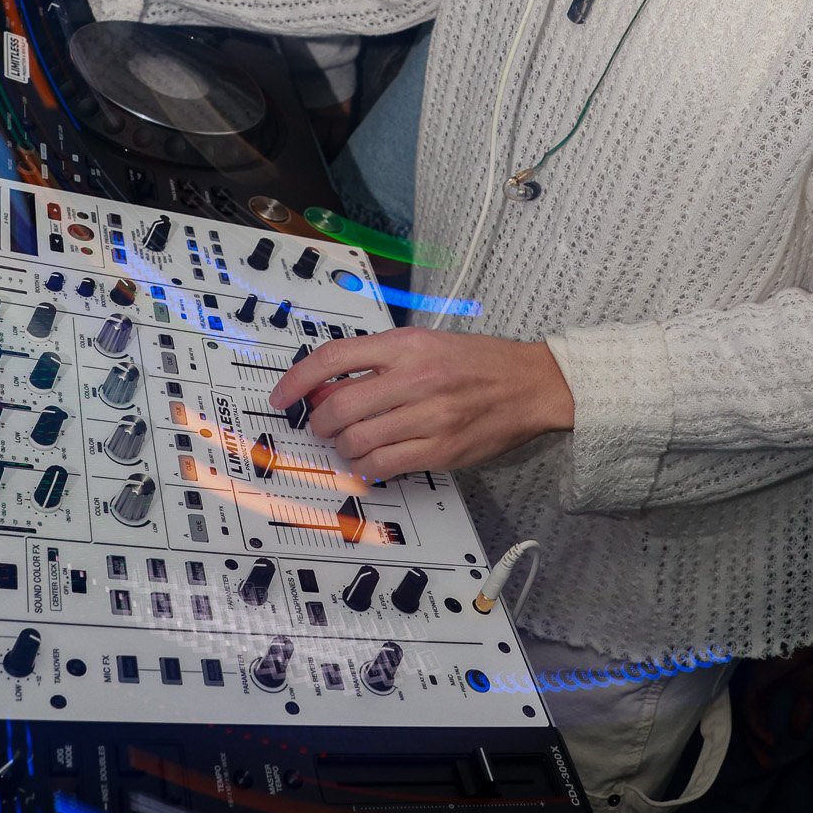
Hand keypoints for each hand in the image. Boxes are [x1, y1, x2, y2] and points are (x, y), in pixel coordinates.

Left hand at [269, 326, 574, 480]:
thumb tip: (326, 389)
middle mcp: (415, 377)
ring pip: (357, 440)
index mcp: (408, 345)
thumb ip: (378, 362)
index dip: (298, 379)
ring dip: (342, 447)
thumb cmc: (477, 362)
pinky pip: (383, 466)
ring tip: (352, 442)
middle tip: (323, 424)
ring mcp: (429, 417)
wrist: (530, 384)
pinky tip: (371, 460)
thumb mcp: (426, 344)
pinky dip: (365, 467)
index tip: (282, 396)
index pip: (335, 358)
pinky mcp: (440, 450)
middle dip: (320, 422)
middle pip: (339, 406)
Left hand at [738, 642, 812, 768]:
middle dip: (755, 742)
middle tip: (765, 764)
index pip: (757, 713)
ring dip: (755, 738)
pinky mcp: (757, 677)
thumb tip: (796, 735)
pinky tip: (770, 739)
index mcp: (768, 682)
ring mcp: (755, 679)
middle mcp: (757, 681)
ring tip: (767, 755)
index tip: (771, 756)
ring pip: (746, 714)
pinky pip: (750, 707)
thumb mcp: (810, 691)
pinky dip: (757, 726)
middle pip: (748, 716)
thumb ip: (802, 711)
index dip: (761, 735)